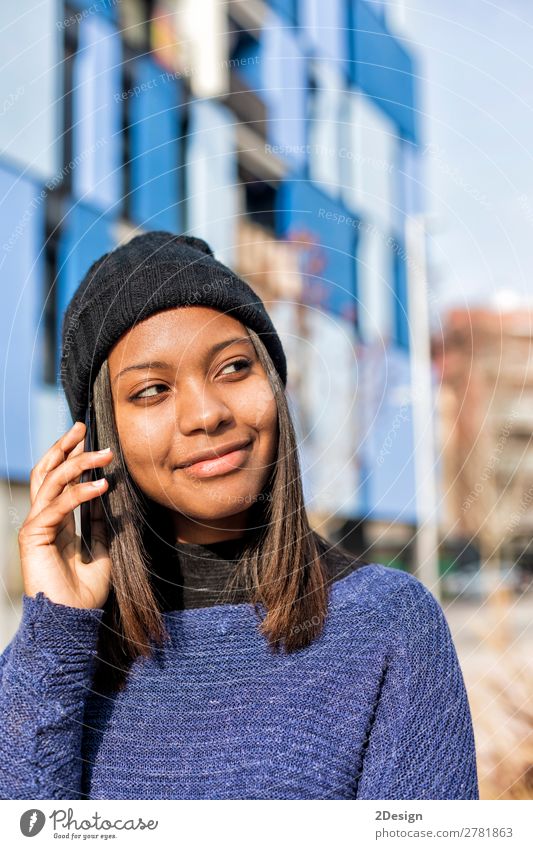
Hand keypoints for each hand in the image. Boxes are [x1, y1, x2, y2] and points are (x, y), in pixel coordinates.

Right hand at [18, 420, 113, 609]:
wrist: (73, 621)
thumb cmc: (85, 592)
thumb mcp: (100, 549)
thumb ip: (100, 522)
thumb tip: (108, 493)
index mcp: (55, 523)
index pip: (58, 481)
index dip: (70, 457)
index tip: (89, 438)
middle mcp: (42, 520)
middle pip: (47, 472)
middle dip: (63, 447)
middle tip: (82, 427)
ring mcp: (35, 526)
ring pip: (51, 482)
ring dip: (78, 463)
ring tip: (105, 454)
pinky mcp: (33, 536)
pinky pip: (58, 506)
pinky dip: (81, 493)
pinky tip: (102, 485)